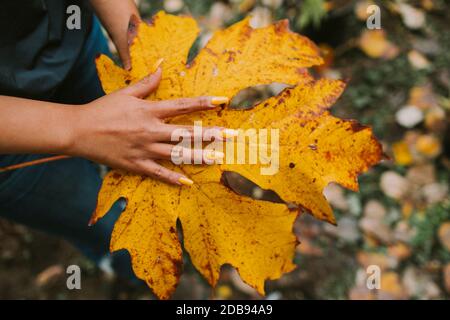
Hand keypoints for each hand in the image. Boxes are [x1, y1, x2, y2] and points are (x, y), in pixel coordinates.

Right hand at [68, 67, 230, 184]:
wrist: (78, 131)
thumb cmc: (102, 110)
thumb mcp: (125, 93)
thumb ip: (147, 83)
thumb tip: (162, 68)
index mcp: (149, 111)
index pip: (182, 105)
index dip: (203, 103)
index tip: (222, 101)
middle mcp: (150, 130)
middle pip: (186, 132)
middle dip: (211, 133)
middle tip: (232, 136)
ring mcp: (144, 149)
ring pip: (177, 154)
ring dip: (199, 156)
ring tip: (218, 159)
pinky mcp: (136, 165)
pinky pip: (158, 173)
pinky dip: (173, 178)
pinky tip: (189, 182)